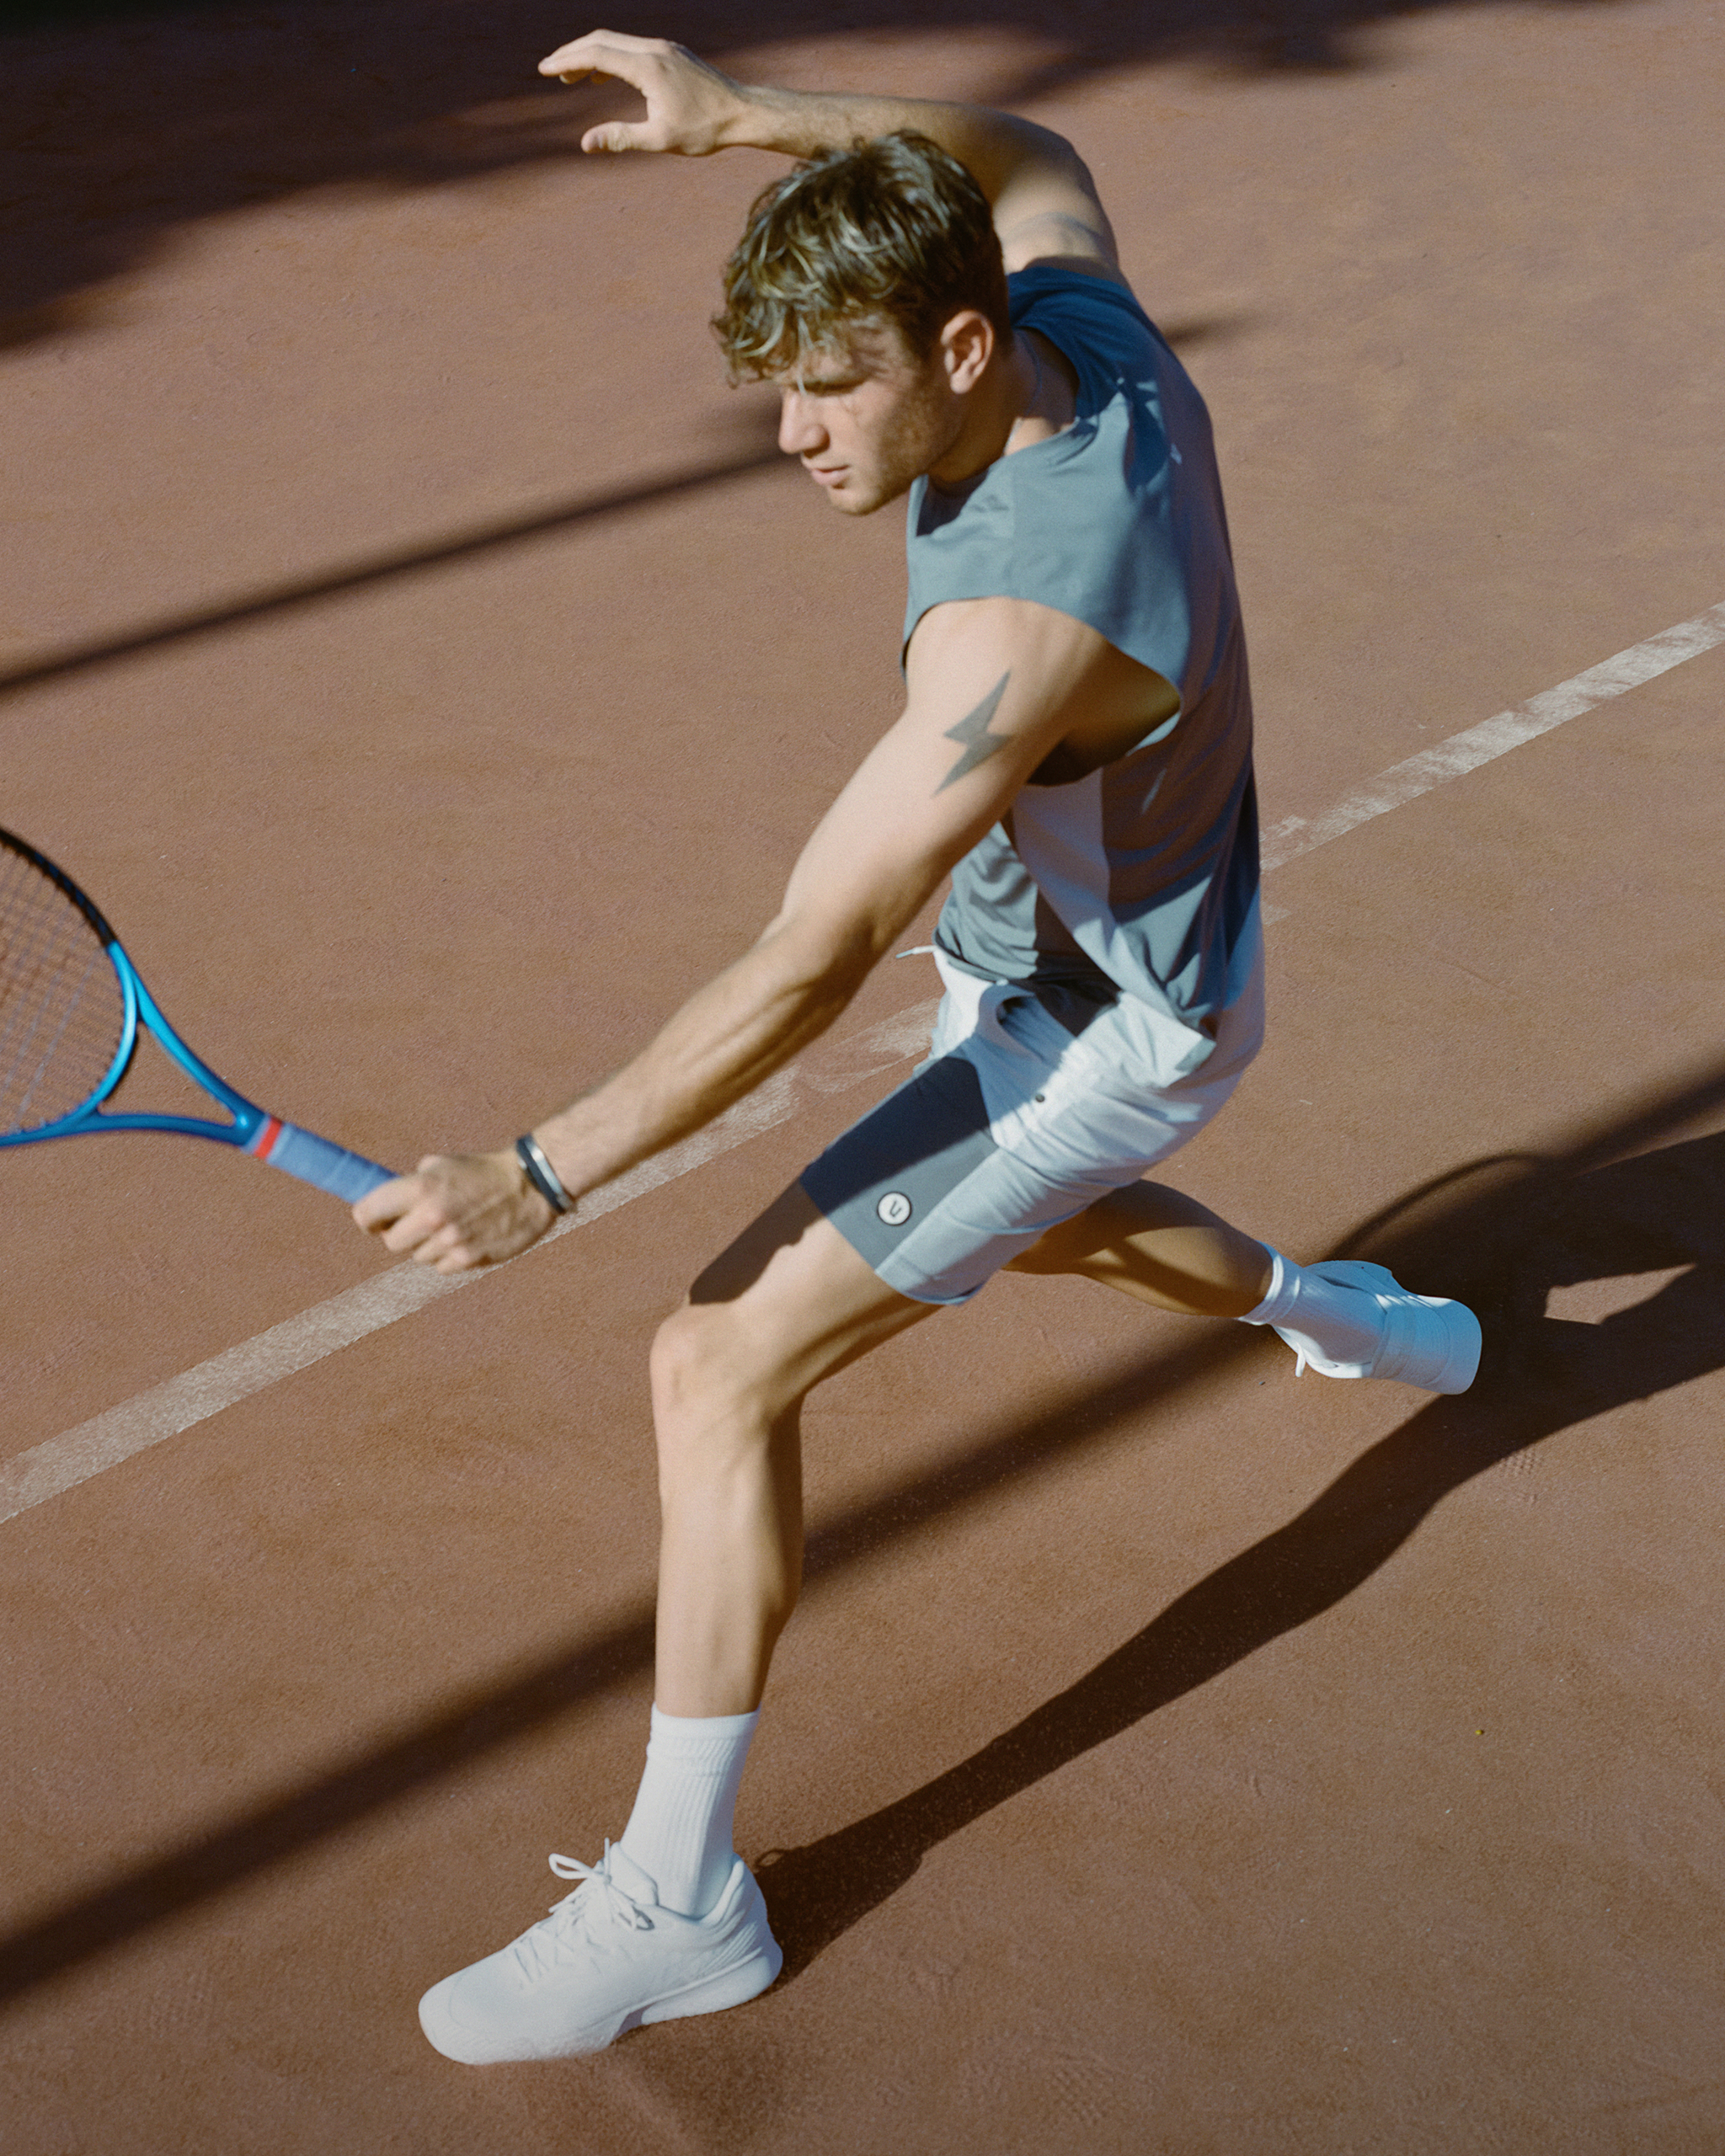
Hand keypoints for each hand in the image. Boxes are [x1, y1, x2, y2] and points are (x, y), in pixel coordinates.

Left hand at [353, 1149, 558, 1272]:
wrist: (530, 1186)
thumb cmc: (482, 1172)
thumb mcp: (441, 1165)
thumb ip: (412, 1184)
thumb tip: (387, 1203)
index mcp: (419, 1187)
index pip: (366, 1213)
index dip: (368, 1218)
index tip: (376, 1220)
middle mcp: (431, 1217)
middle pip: (390, 1242)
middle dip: (399, 1234)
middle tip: (417, 1224)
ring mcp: (449, 1241)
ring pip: (418, 1256)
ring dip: (429, 1245)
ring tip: (453, 1226)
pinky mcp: (468, 1259)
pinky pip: (442, 1266)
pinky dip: (450, 1256)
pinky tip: (468, 1237)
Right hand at [537, 31, 746, 155]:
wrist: (743, 113)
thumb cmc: (705, 130)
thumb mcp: (660, 140)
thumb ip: (621, 138)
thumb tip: (585, 144)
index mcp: (648, 67)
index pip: (596, 55)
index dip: (567, 61)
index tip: (544, 70)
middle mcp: (654, 49)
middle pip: (602, 40)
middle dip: (572, 53)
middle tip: (550, 71)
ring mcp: (664, 48)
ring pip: (617, 41)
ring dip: (591, 56)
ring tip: (572, 78)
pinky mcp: (672, 53)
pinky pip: (632, 47)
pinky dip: (612, 57)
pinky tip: (604, 78)